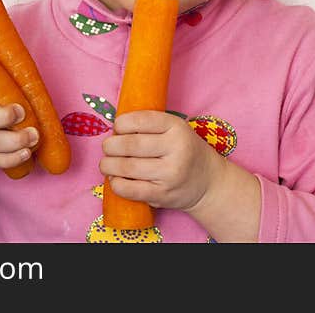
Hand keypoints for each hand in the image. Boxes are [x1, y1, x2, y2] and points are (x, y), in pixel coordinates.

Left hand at [99, 110, 224, 211]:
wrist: (208, 182)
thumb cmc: (185, 151)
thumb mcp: (175, 130)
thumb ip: (150, 127)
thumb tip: (114, 130)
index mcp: (177, 127)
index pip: (141, 120)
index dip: (121, 123)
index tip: (117, 128)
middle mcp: (176, 148)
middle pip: (131, 145)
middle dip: (110, 146)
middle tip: (107, 148)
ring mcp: (170, 173)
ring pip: (128, 167)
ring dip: (108, 165)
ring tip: (106, 164)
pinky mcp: (163, 194)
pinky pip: (131, 190)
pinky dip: (116, 185)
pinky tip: (115, 180)